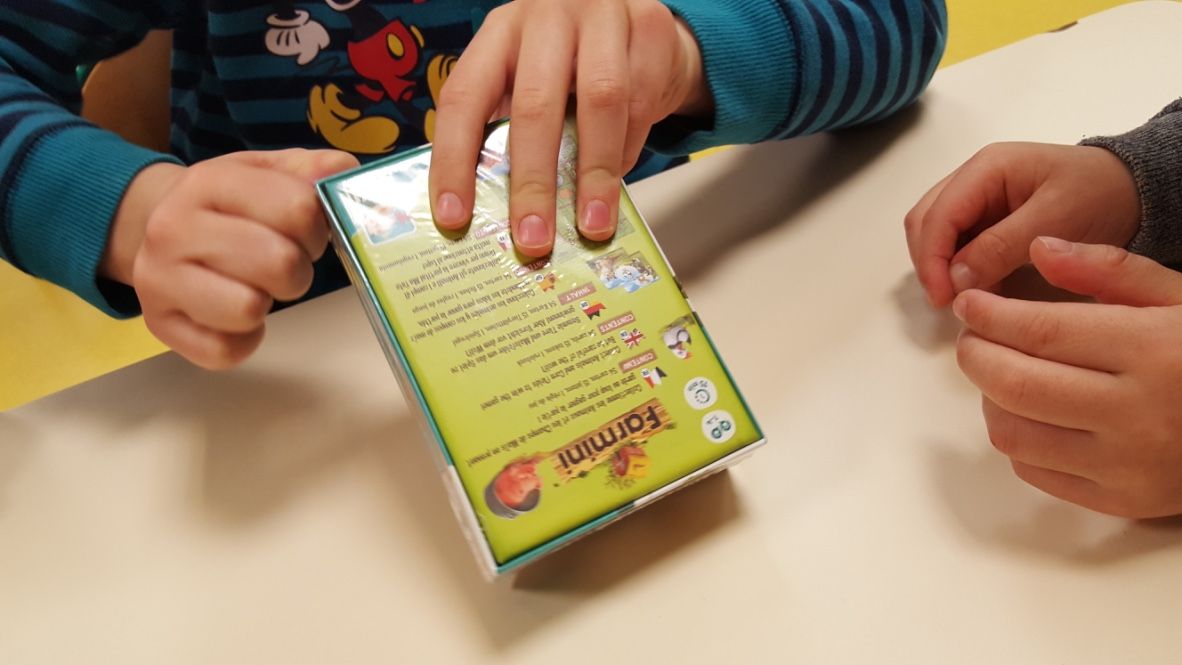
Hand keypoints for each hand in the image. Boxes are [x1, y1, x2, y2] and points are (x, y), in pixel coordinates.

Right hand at [101, 149, 358, 368]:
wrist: (155, 227)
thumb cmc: (226, 205)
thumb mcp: (265, 173)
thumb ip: (312, 170)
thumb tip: (343, 174)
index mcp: (209, 182)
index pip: (298, 209)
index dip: (317, 227)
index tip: (305, 231)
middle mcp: (174, 228)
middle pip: (280, 263)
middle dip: (298, 269)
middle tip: (285, 263)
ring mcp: (160, 279)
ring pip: (249, 309)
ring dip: (267, 302)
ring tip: (255, 285)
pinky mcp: (159, 325)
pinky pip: (226, 351)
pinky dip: (244, 340)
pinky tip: (234, 316)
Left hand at [429, 0, 710, 256]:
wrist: (639, 23)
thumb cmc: (575, 64)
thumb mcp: (532, 80)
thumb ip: (514, 130)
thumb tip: (499, 214)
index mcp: (500, 32)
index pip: (465, 97)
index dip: (455, 160)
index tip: (454, 217)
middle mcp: (546, 15)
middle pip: (536, 104)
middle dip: (533, 182)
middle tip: (533, 238)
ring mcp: (602, 15)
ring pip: (601, 101)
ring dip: (594, 174)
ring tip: (591, 226)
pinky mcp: (652, 24)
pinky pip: (642, 99)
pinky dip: (630, 147)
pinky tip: (619, 178)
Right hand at [905, 142, 1140, 307]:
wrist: (1135, 191)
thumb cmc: (1100, 194)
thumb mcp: (1055, 219)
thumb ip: (1001, 246)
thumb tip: (955, 279)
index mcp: (986, 168)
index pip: (937, 214)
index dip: (931, 258)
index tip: (942, 297)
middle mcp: (972, 179)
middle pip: (924, 221)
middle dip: (929, 263)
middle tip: (948, 301)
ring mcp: (976, 199)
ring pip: (934, 233)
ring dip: (939, 266)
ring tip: (961, 296)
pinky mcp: (985, 219)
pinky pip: (955, 244)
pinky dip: (956, 267)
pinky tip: (975, 286)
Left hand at [954, 237, 1181, 517]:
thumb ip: (1110, 270)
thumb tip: (1040, 249)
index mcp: (1154, 350)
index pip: (1041, 331)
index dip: (990, 315)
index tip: (971, 303)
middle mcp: (1138, 413)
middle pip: (1015, 383)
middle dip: (976, 355)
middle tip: (974, 338)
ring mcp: (1128, 465)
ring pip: (1013, 433)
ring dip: (990, 398)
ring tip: (1003, 372)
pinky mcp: (1122, 502)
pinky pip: (1035, 472)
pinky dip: (1017, 438)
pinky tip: (1033, 413)